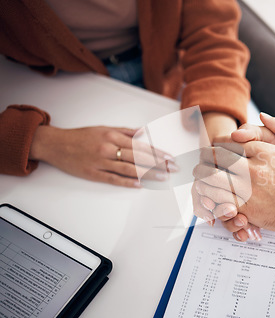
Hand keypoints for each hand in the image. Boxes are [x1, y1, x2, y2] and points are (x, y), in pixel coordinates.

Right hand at [29, 125, 174, 186]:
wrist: (55, 144)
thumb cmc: (80, 136)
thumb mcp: (104, 128)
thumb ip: (125, 131)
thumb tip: (143, 132)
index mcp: (112, 136)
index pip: (141, 145)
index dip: (157, 152)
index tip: (170, 157)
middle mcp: (108, 148)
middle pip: (139, 157)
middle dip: (158, 163)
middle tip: (172, 169)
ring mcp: (101, 162)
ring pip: (129, 169)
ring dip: (148, 174)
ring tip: (162, 178)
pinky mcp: (93, 173)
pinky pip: (113, 179)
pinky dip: (127, 182)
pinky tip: (140, 185)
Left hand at [194, 113, 274, 238]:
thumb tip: (262, 114)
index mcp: (263, 152)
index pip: (229, 143)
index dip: (217, 145)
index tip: (212, 148)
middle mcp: (253, 169)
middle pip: (217, 158)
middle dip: (207, 159)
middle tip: (202, 161)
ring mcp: (248, 189)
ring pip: (214, 178)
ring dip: (204, 176)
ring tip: (200, 176)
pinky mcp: (246, 208)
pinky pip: (219, 199)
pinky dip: (210, 196)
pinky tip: (207, 194)